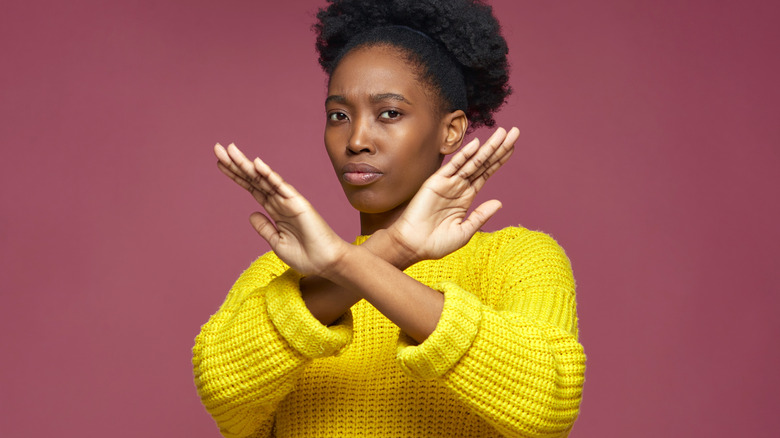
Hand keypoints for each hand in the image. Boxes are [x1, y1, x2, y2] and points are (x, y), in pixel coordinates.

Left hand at [214, 143, 349, 275]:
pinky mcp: (298, 204)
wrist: (326, 263)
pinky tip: (257, 163)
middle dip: (235, 164)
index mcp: (274, 210)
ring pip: (264, 179)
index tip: (220, 163)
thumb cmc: (306, 255)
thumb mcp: (277, 243)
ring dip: (247, 164)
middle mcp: (280, 202)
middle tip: (217, 148)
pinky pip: (281, 187)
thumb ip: (264, 228)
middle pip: (254, 179)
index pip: (252, 188)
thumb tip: (251, 214)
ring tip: (230, 150)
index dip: (236, 175)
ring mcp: (288, 201)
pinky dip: (269, 175)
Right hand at [386, 127, 518, 263]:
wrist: (413, 246)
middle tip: (515, 132)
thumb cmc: (436, 243)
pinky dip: (464, 155)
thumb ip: (481, 216)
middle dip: (499, 147)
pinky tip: (476, 144)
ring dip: (487, 147)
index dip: (500, 159)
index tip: (513, 146)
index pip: (487, 173)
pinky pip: (452, 166)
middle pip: (483, 163)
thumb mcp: (464, 232)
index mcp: (467, 197)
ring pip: (472, 161)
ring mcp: (448, 183)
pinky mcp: (435, 183)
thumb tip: (499, 202)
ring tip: (501, 132)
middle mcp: (459, 187)